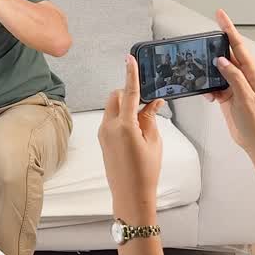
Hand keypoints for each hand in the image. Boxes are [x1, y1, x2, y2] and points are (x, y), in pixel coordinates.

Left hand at [98, 55, 165, 222]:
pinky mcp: (101, 139)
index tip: (129, 58)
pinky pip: (110, 119)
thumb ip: (150, 118)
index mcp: (125, 126)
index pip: (129, 93)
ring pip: (112, 107)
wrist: (129, 195)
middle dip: (129, 94)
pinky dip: (121, 116)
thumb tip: (153, 101)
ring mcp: (102, 132)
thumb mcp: (153, 141)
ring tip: (143, 120)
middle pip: (116, 97)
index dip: (130, 75)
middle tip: (146, 103)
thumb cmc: (146, 170)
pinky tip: (135, 128)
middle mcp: (109, 126)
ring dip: (125, 106)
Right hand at [207, 9, 254, 151]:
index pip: (239, 47)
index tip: (220, 15)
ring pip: (219, 70)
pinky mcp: (230, 97)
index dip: (229, 30)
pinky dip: (209, 88)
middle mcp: (245, 78)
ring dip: (209, 70)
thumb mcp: (246, 100)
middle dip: (215, 45)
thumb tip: (222, 60)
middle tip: (203, 35)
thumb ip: (234, 79)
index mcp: (252, 75)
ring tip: (199, 68)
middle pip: (228, 54)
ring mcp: (237, 87)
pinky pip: (216, 86)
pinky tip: (207, 94)